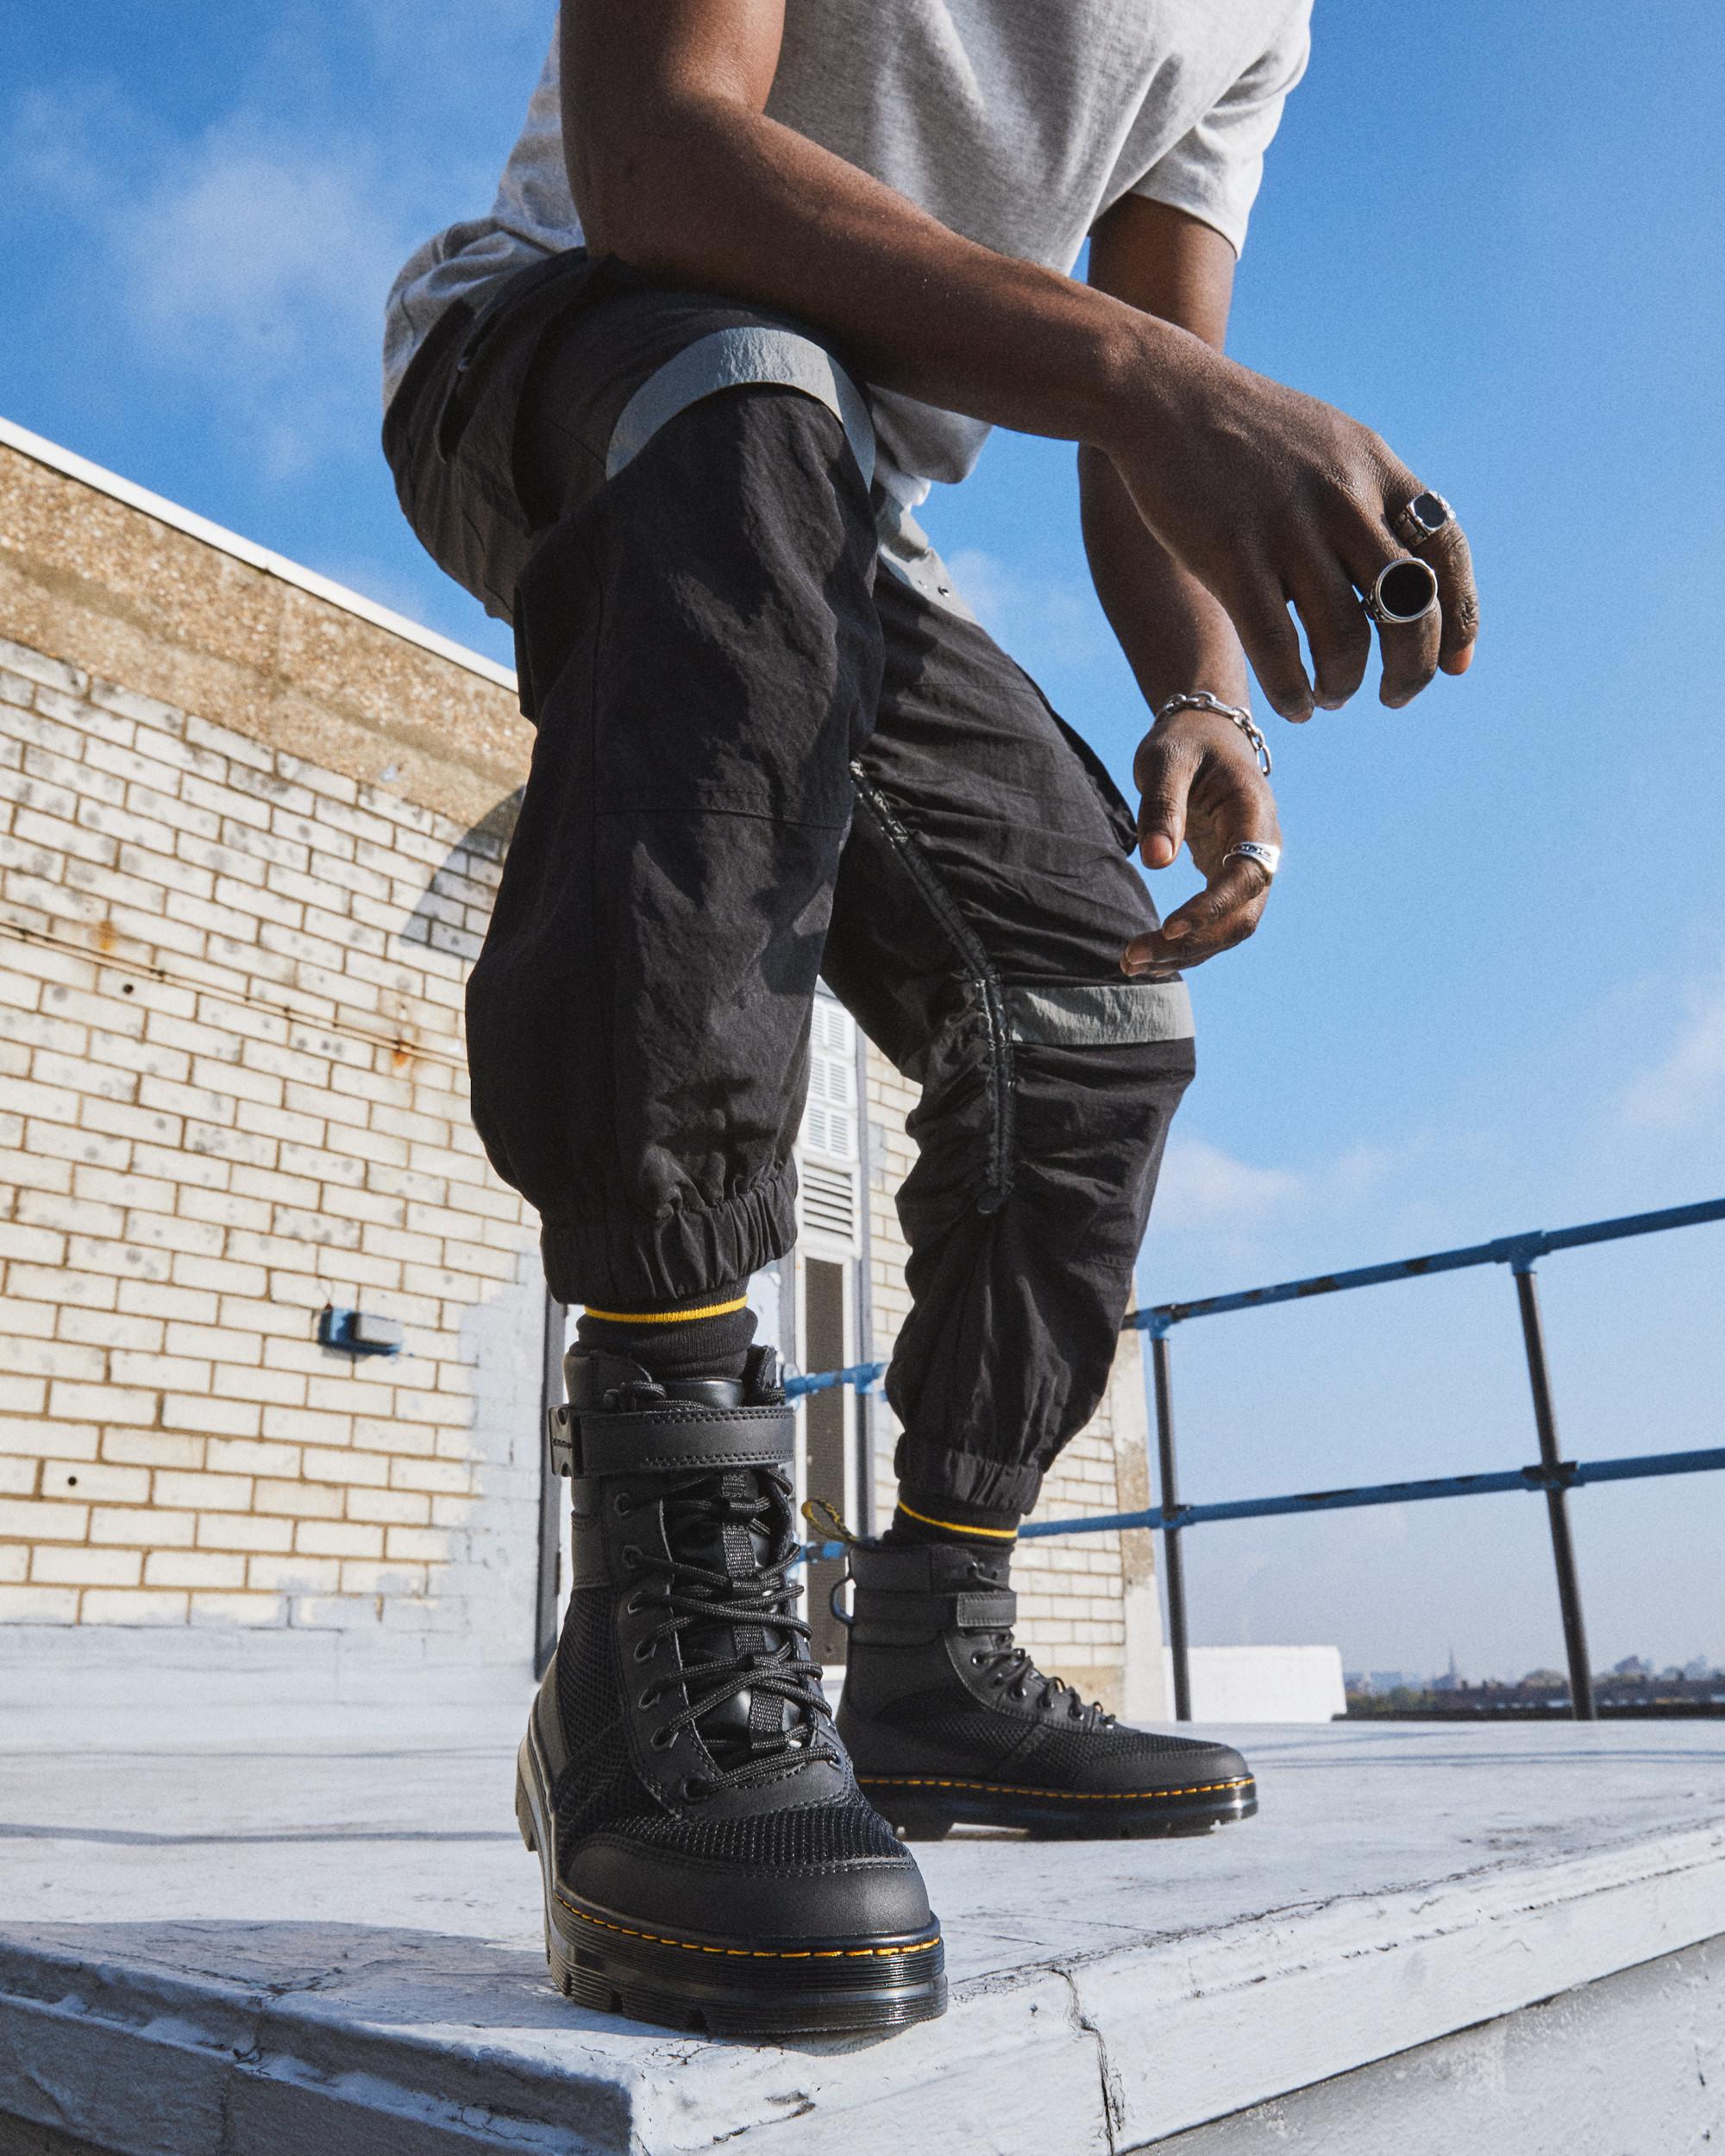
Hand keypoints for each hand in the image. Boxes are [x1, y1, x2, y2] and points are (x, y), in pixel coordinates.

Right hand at [1105, 327, 1477, 719]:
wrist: (1161, 394)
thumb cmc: (1244, 432)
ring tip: (1331, 696)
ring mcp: (1288, 527)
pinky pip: (1278, 647)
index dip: (1461, 617)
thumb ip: (1369, 500)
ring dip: (1345, 684)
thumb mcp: (1328, 443)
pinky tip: (1294, 706)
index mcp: (1376, 468)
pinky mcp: (1232, 554)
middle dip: (1411, 669)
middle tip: (1393, 697)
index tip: (1453, 665)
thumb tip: (1404, 578)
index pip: (1446, 552)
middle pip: (1411, 607)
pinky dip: (1293, 691)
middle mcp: (1343, 498)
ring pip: (1346, 638)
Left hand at [1122, 709, 1280, 973]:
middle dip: (1191, 943)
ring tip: (1131, 964)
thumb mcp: (1166, 760)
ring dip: (1186, 952)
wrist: (1203, 733)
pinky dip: (1186, 942)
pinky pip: (1216, 921)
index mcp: (1255, 813)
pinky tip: (1149, 956)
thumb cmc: (1184, 741)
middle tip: (1133, 958)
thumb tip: (1155, 862)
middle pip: (1240, 915)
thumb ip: (1162, 806)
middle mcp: (1262, 847)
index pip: (1244, 874)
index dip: (1211, 906)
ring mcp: (1249, 866)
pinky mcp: (1228, 877)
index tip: (1170, 926)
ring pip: (1230, 928)